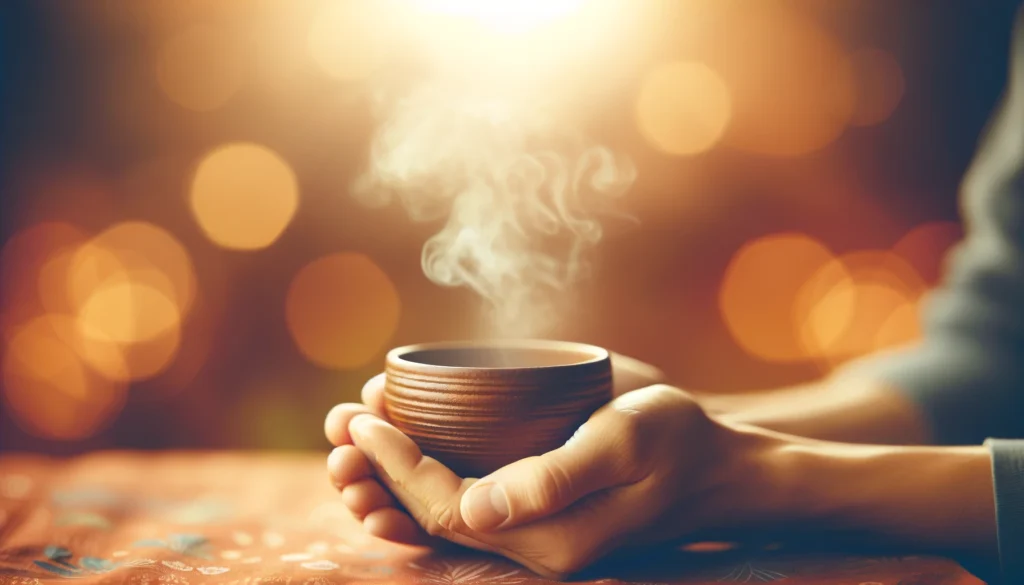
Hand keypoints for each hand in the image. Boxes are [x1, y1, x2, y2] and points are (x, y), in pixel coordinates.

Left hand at [327, 384, 781, 577]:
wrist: (718, 469)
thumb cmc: (677, 442)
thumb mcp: (625, 442)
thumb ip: (556, 476)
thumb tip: (476, 505)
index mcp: (547, 535)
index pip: (444, 503)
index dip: (395, 463)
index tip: (360, 416)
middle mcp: (533, 547)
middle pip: (430, 517)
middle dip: (376, 473)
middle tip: (337, 425)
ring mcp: (536, 537)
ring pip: (442, 515)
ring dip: (392, 481)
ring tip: (351, 442)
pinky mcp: (540, 519)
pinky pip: (466, 507)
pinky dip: (426, 479)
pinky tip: (403, 455)